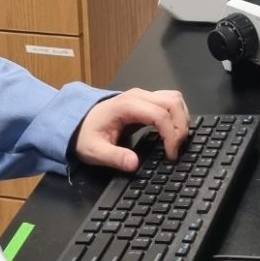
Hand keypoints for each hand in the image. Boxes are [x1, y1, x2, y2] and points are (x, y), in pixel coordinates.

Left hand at [73, 88, 189, 170]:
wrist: (77, 122)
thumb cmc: (86, 135)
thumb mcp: (94, 151)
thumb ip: (114, 157)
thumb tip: (134, 164)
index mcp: (127, 106)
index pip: (160, 115)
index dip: (171, 135)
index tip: (171, 155)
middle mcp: (138, 96)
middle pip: (173, 102)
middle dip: (181, 126)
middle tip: (176, 149)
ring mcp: (143, 95)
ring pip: (174, 99)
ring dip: (182, 119)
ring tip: (177, 141)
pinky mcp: (146, 100)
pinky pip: (170, 102)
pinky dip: (177, 116)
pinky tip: (173, 132)